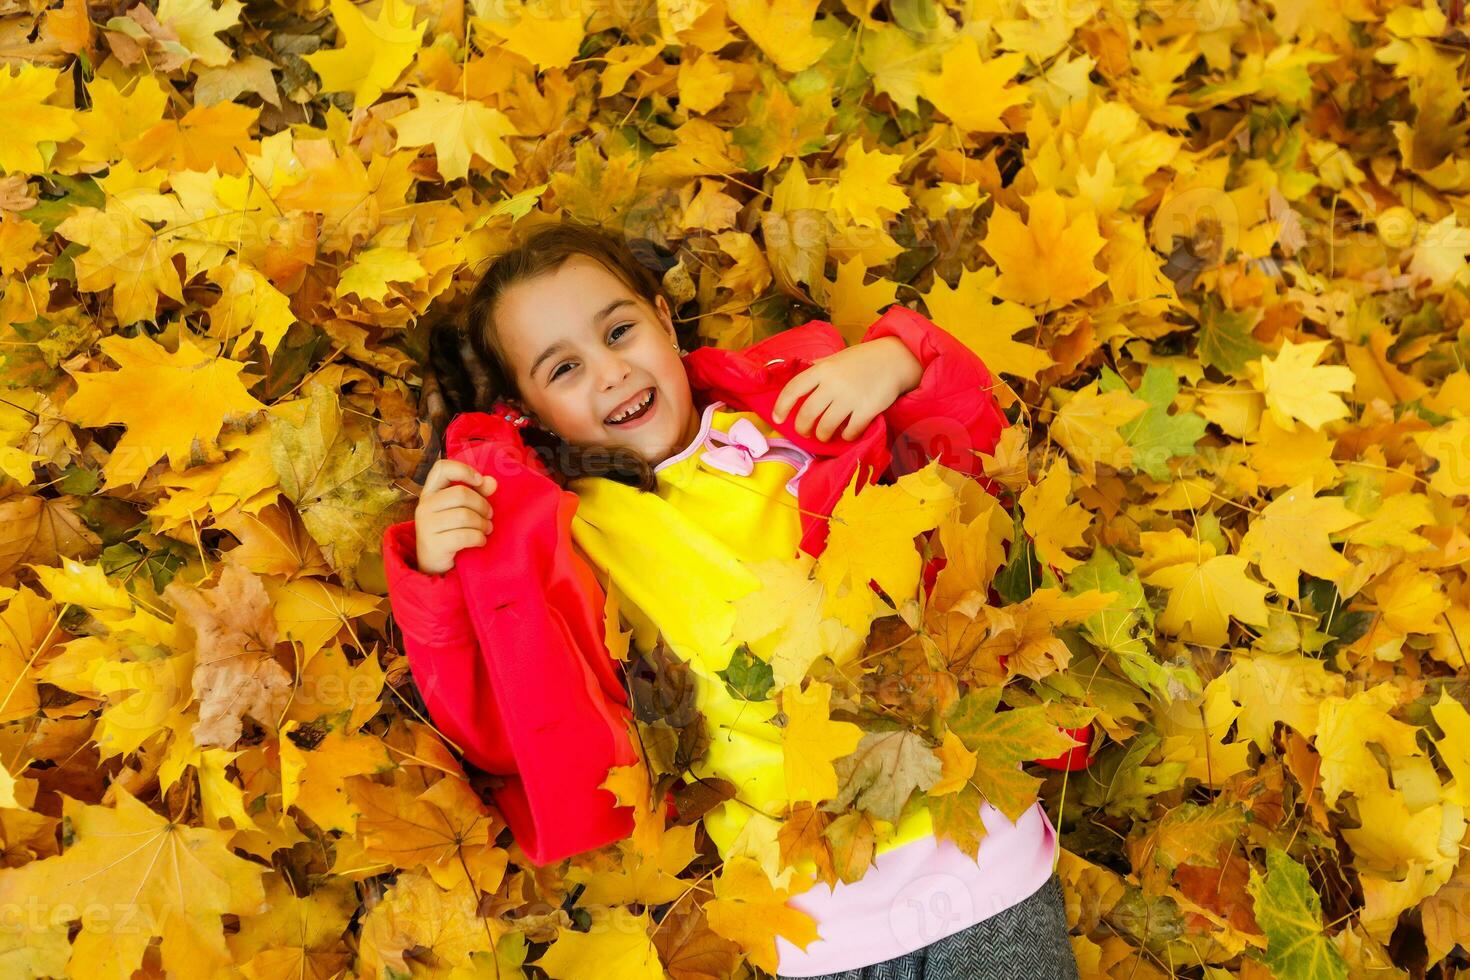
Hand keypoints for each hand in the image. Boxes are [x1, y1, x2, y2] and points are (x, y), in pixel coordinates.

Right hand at [414, 458, 497, 575]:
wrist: (435, 566)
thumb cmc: (451, 532)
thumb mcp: (462, 509)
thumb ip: (477, 493)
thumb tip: (492, 482)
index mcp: (430, 492)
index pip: (442, 468)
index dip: (464, 470)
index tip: (479, 482)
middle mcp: (424, 506)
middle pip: (461, 494)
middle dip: (482, 506)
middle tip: (489, 516)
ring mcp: (425, 525)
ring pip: (465, 516)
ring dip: (483, 524)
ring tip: (486, 530)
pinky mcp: (433, 544)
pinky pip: (464, 536)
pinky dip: (478, 538)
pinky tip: (480, 542)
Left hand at [770, 336, 922, 440]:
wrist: (894, 359)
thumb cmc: (862, 360)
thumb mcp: (836, 358)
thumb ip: (818, 368)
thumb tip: (800, 377)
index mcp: (821, 369)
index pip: (793, 389)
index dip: (781, 406)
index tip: (778, 419)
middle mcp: (832, 384)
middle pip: (807, 414)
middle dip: (803, 428)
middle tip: (806, 432)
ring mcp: (850, 397)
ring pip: (826, 427)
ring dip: (822, 435)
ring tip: (825, 435)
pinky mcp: (867, 410)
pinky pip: (850, 432)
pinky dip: (846, 437)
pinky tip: (847, 434)